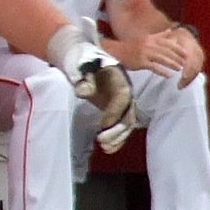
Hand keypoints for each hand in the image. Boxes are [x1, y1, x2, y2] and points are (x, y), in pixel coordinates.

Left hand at [47, 19, 136, 153]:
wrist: (83, 61)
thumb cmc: (82, 63)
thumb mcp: (80, 67)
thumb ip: (82, 79)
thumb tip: (82, 91)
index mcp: (119, 79)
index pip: (123, 98)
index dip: (114, 113)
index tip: (102, 126)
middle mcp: (126, 92)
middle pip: (129, 114)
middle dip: (117, 130)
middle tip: (101, 141)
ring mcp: (124, 102)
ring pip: (128, 123)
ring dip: (118, 138)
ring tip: (104, 148)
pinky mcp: (119, 110)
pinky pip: (122, 126)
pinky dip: (117, 139)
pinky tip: (108, 149)